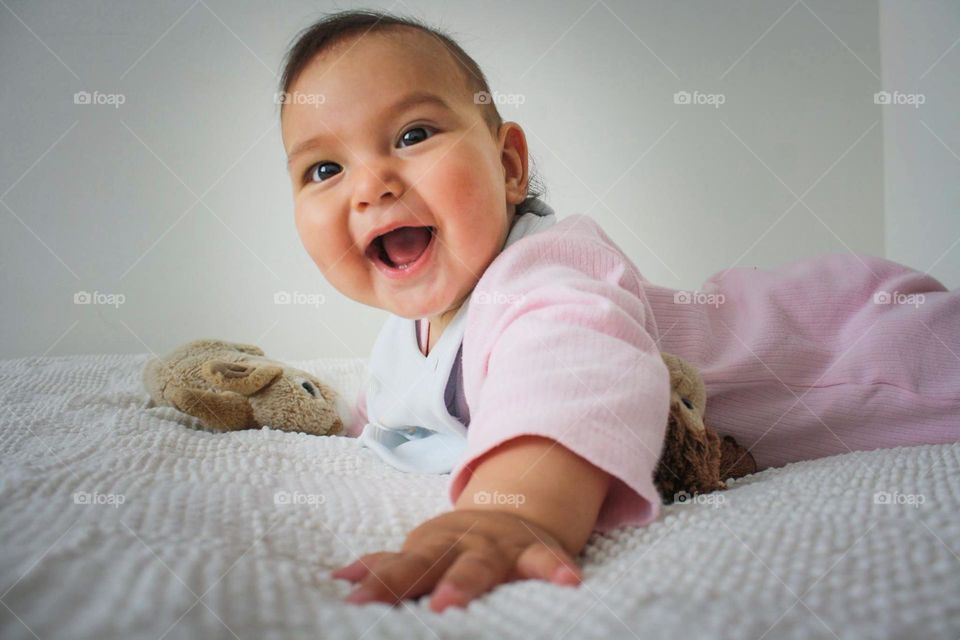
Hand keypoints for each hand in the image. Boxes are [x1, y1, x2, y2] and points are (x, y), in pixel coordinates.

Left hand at [331, 509, 582, 611]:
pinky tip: (569, 582)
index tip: (355, 600)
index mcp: (430, 547)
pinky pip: (546, 560)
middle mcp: (459, 545)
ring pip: (481, 566)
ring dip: (465, 584)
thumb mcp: (423, 550)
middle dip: (412, 583)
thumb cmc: (456, 546)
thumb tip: (339, 579)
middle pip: (432, 564)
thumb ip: (389, 566)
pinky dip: (556, 569)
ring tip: (449, 607)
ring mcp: (496, 548)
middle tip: (389, 604)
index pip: (400, 566)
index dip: (380, 582)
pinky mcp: (533, 551)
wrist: (510, 510)